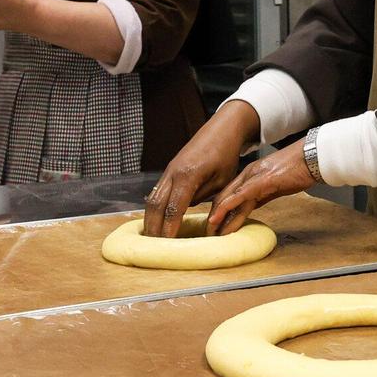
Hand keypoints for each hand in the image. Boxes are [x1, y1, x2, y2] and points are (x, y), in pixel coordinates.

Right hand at [144, 101, 257, 236]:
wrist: (221, 130)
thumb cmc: (226, 155)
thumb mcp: (223, 180)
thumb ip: (207, 198)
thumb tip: (195, 217)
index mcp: (188, 175)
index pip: (174, 208)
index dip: (169, 228)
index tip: (168, 244)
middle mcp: (173, 173)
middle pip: (156, 205)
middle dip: (154, 227)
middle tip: (154, 247)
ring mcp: (168, 171)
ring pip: (152, 199)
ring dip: (150, 219)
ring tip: (151, 238)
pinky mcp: (169, 171)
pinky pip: (156, 192)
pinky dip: (154, 208)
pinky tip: (155, 221)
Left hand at [205, 142, 313, 234]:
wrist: (314, 157)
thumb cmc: (299, 169)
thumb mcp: (276, 185)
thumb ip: (262, 195)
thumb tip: (252, 207)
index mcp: (251, 175)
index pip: (228, 194)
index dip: (218, 210)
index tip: (214, 225)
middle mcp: (248, 175)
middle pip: (224, 197)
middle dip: (214, 217)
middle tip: (207, 233)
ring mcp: (254, 177)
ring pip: (230, 199)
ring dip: (218, 218)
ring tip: (211, 233)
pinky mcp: (263, 181)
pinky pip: (241, 196)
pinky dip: (228, 207)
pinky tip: (218, 218)